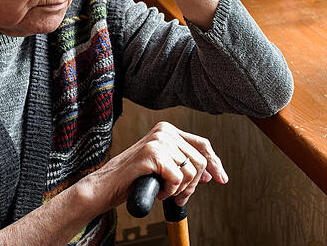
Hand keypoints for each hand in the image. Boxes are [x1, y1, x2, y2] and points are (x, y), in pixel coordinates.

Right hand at [81, 122, 227, 210]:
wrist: (105, 187)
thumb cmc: (132, 179)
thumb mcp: (163, 168)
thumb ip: (184, 165)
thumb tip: (210, 174)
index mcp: (167, 130)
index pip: (202, 144)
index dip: (215, 163)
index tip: (221, 179)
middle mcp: (164, 131)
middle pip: (200, 161)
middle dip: (194, 185)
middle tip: (180, 197)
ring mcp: (158, 140)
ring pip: (191, 171)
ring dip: (180, 190)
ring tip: (164, 192)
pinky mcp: (152, 153)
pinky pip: (178, 178)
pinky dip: (170, 191)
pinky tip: (158, 191)